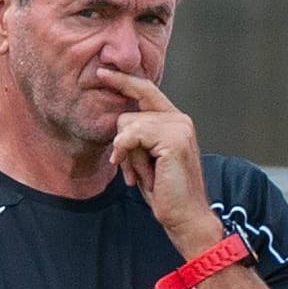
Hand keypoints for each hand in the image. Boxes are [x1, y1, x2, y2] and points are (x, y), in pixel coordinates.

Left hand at [97, 68, 222, 256]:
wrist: (185, 216)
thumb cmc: (165, 191)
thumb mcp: (147, 158)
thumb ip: (139, 136)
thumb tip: (119, 120)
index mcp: (176, 121)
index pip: (146, 90)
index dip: (124, 80)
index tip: (102, 72)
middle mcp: (181, 120)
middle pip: (130, 113)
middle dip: (124, 144)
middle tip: (134, 170)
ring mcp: (180, 128)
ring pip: (129, 125)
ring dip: (128, 156)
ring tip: (143, 176)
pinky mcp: (174, 140)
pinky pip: (133, 135)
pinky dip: (127, 154)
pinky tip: (136, 175)